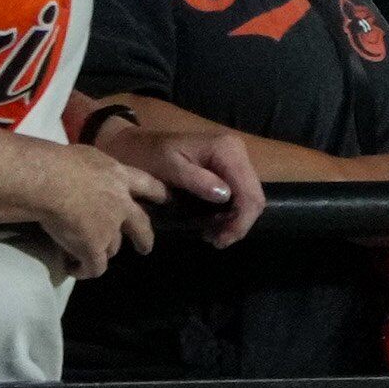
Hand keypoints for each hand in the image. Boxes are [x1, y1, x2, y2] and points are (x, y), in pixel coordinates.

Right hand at [23, 140, 162, 278]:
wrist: (50, 181)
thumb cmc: (60, 161)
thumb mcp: (87, 156)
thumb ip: (95, 170)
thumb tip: (85, 176)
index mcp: (120, 177)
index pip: (147, 184)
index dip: (158, 194)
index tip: (166, 200)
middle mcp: (121, 205)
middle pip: (141, 225)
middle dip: (144, 238)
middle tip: (145, 248)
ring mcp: (110, 229)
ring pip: (113, 248)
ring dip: (104, 252)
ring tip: (90, 256)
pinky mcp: (94, 248)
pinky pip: (94, 266)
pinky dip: (85, 270)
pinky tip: (74, 269)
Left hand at [92, 119, 264, 248]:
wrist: (134, 145)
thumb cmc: (147, 156)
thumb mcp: (168, 167)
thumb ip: (196, 180)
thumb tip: (224, 196)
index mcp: (227, 149)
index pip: (248, 192)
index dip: (240, 220)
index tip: (219, 241)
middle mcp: (237, 152)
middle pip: (254, 197)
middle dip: (238, 224)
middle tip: (215, 241)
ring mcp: (234, 160)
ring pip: (249, 199)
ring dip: (234, 221)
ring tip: (212, 235)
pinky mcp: (228, 169)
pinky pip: (239, 196)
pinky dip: (229, 214)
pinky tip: (213, 224)